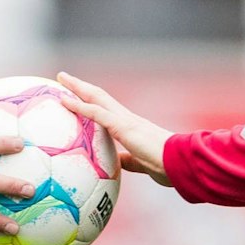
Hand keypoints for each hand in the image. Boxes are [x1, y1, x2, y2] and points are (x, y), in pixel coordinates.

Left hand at [55, 71, 173, 187]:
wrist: (182, 163)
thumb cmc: (168, 166)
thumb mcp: (143, 164)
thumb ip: (130, 161)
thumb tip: (118, 161)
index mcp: (130, 126)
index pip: (106, 109)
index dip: (91, 101)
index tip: (76, 94)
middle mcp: (127, 118)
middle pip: (99, 96)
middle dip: (81, 86)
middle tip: (64, 77)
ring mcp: (125, 120)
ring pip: (97, 98)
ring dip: (78, 88)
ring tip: (62, 78)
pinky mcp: (124, 127)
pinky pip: (97, 113)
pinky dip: (80, 106)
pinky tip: (65, 100)